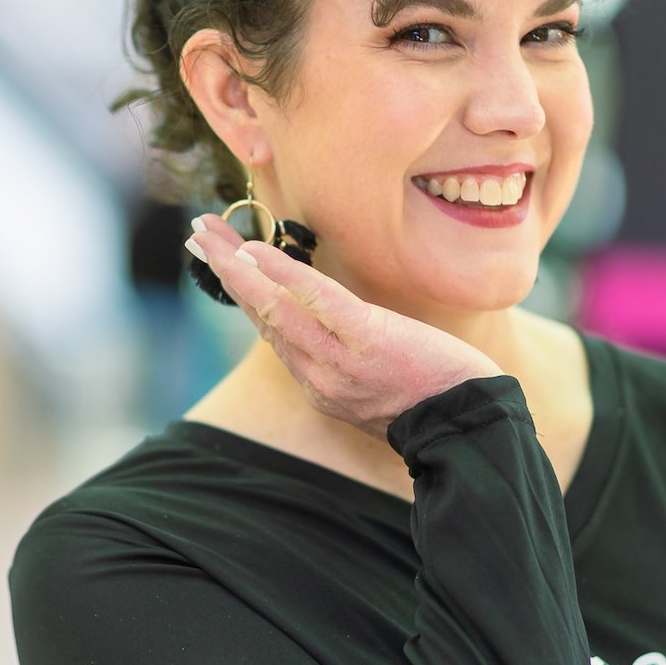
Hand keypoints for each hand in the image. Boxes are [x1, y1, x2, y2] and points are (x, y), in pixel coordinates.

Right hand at [186, 214, 502, 441]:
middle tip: (196, 235)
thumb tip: (338, 335)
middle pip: (261, 316)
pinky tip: (255, 250)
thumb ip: (350, 368)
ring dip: (236, 266)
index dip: (244, 297)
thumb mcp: (380, 394)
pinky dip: (281, 274)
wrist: (470, 430)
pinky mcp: (364, 340)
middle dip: (225, 273)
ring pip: (274, 307)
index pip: (273, 334)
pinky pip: (314, 300)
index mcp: (321, 387)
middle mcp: (318, 377)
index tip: (223, 265)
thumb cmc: (439, 405)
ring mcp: (337, 361)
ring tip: (209, 234)